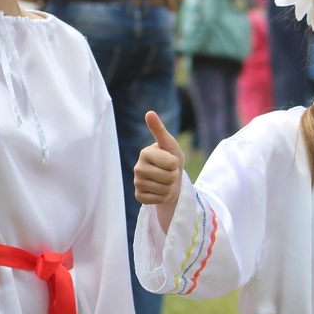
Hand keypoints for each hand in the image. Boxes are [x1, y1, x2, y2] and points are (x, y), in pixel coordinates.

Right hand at [134, 110, 185, 230]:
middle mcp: (137, 167)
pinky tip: (159, 190)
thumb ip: (159, 130)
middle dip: (173, 176)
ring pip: (164, 190)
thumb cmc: (171, 158)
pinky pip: (158, 200)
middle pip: (169, 177)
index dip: (176, 164)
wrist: (170, 179)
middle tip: (168, 172)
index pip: (172, 163)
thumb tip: (149, 112)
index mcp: (145, 152)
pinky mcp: (139, 196)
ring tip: (164, 181)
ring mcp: (137, 183)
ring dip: (169, 187)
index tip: (171, 161)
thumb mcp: (169, 144)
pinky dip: (163, 197)